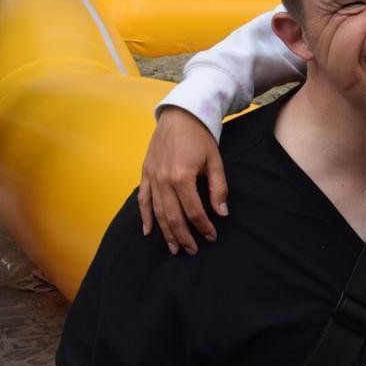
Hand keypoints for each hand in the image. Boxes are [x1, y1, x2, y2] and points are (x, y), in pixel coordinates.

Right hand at [137, 107, 227, 254]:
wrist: (179, 114)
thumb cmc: (200, 136)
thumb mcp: (215, 160)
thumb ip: (218, 188)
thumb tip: (222, 213)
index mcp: (182, 177)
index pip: (193, 211)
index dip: (203, 227)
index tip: (211, 236)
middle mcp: (163, 180)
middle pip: (173, 216)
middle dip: (184, 236)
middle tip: (192, 251)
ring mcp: (152, 177)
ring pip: (157, 212)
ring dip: (165, 232)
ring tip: (174, 248)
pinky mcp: (145, 173)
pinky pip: (143, 199)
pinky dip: (145, 217)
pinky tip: (149, 231)